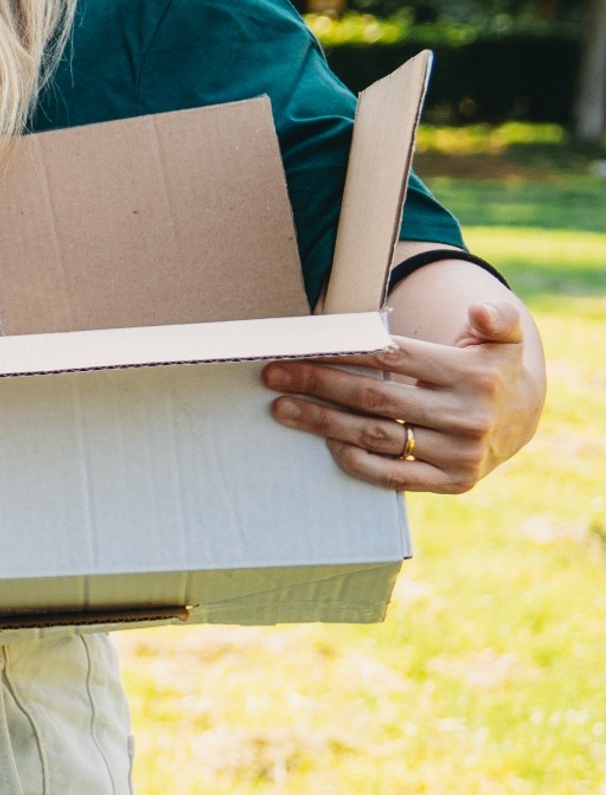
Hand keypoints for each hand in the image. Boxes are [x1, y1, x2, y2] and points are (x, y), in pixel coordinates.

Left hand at [266, 265, 546, 496]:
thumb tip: (481, 312)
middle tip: (274, 376)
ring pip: (378, 436)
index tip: (300, 348)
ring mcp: (460, 454)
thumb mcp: (504, 337)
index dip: (343, 353)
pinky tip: (327, 442)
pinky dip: (358, 461)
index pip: (392, 358)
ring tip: (283, 409)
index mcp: (471, 375)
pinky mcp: (453, 482)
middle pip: (376, 398)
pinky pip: (395, 476)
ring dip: (324, 423)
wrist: (522, 420)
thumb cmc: (492, 369)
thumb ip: (498, 315)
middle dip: (319, 385)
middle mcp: (467, 417)